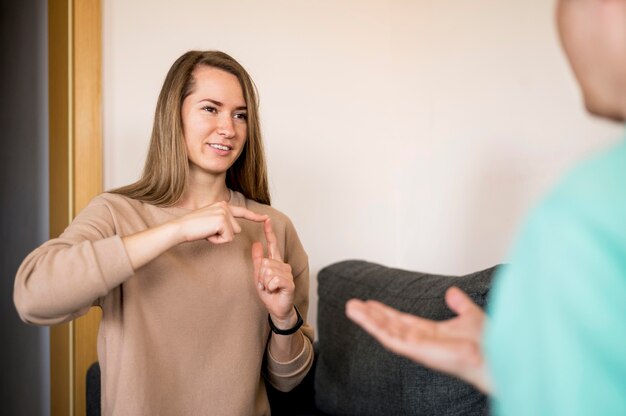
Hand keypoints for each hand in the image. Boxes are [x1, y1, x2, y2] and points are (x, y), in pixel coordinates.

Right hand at [174, 201, 266, 243]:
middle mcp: (225, 206)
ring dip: (221, 238)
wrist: (180, 228)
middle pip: (237, 229)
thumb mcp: (210, 221)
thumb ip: (222, 222)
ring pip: (233, 234)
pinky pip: (227, 239)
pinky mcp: (222, 221)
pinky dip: (217, 241)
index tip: (266, 218)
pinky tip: (207, 234)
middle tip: (208, 231)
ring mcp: (224, 212)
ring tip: (207, 232)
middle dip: (224, 235)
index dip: (255, 216)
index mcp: (222, 205)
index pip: (242, 211)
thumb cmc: (193, 228)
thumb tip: (233, 231)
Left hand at [252, 218, 295, 327]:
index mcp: (276, 262)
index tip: (266, 220)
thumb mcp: (259, 276)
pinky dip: (270, 287)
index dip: (269, 232)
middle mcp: (283, 266)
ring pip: (268, 271)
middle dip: (260, 276)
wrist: (277, 309)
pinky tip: (274, 291)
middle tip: (265, 285)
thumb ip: (258, 260)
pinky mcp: (289, 283)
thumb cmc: (269, 293)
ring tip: (270, 289)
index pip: (273, 245)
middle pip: (265, 263)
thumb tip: (256, 243)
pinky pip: (274, 279)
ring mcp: (287, 274)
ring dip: (265, 283)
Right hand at [345, 287, 491, 393]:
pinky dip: (374, 326)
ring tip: (350, 307)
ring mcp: (416, 347)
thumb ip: (459, 304)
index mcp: (430, 333)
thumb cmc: (487, 342)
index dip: (385, 311)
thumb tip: (452, 292)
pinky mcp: (414, 350)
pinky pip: (389, 338)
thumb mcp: (469, 315)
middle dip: (370, 315)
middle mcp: (420, 341)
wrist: (494, 353)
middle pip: (389, 325)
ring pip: (385, 331)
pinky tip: (363, 317)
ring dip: (367, 319)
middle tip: (353, 304)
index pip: (401, 320)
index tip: (370, 303)